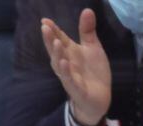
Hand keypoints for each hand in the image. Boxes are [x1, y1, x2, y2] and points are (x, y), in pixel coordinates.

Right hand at [40, 9, 111, 125]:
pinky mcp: (77, 89)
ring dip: (57, 55)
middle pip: (56, 51)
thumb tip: (87, 10)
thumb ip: (87, 31)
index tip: (45, 20)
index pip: (60, 40)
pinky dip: (66, 73)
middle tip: (45, 27)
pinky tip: (64, 63)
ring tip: (56, 43)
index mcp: (70, 53)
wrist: (98, 99)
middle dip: (50, 40)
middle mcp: (67, 64)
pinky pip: (70, 80)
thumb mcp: (92, 48)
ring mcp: (70, 77)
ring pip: (60, 66)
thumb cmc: (92, 73)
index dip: (53, 31)